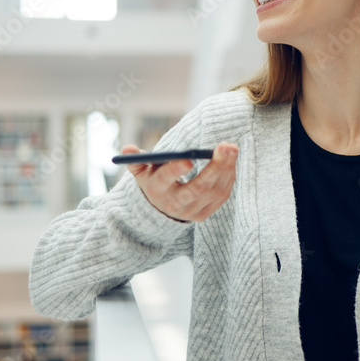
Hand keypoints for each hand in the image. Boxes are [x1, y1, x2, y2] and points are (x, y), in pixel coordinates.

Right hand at [122, 142, 237, 221]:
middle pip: (198, 189)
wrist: (161, 208)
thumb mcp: (141, 171)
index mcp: (157, 190)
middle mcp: (175, 204)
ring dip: (226, 168)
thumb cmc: (154, 180)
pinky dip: (228, 176)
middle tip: (225, 147)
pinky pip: (221, 195)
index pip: (166, 180)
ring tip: (231, 148)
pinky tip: (230, 160)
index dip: (175, 170)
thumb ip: (136, 160)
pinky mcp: (204, 213)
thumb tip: (128, 148)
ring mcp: (191, 211)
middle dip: (214, 167)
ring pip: (214, 191)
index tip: (189, 158)